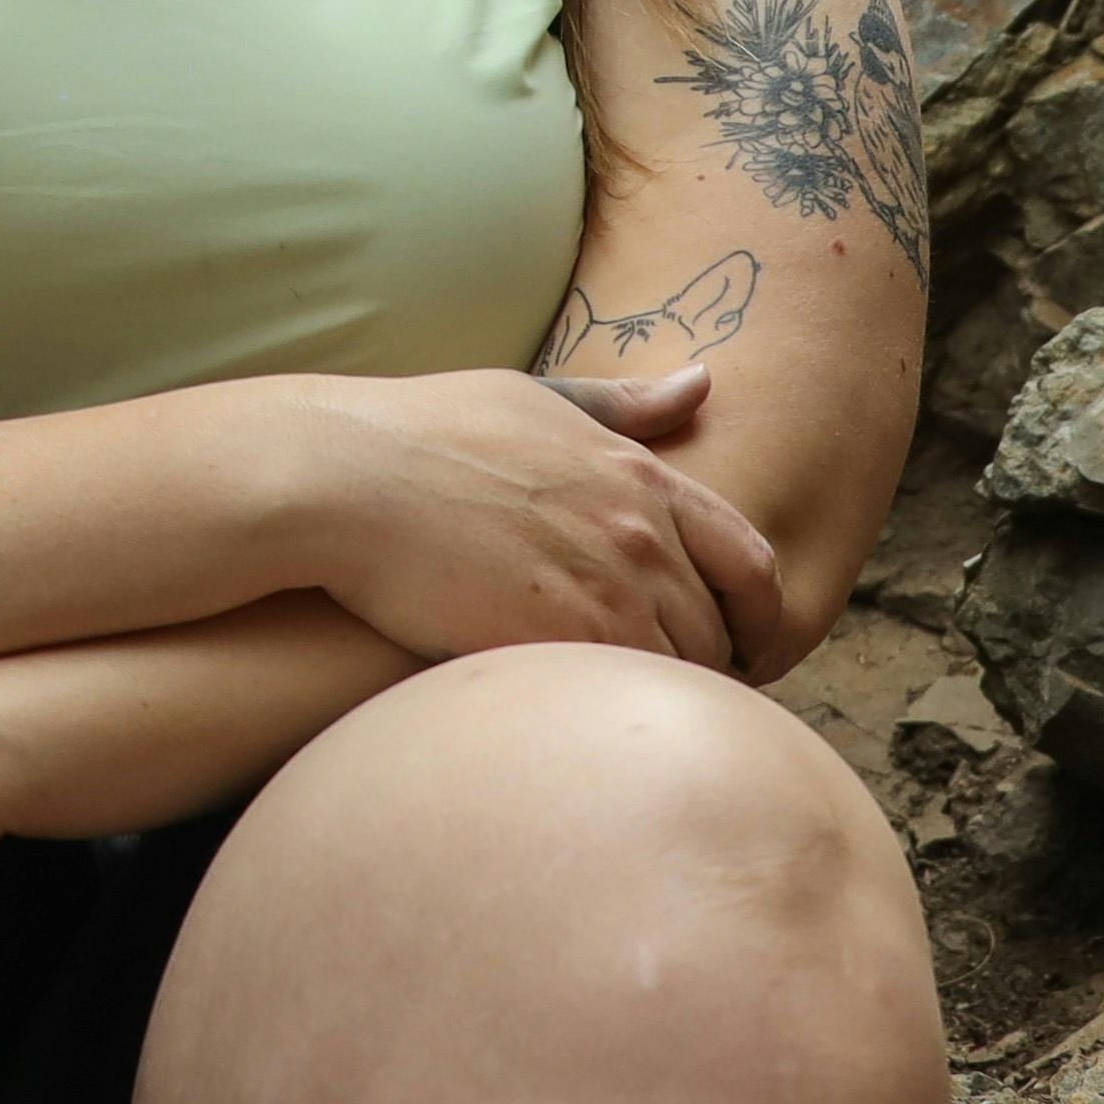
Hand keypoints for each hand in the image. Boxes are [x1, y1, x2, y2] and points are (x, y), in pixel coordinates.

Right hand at [278, 366, 786, 678]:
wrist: (345, 478)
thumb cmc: (425, 430)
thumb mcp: (537, 398)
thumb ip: (625, 404)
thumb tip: (703, 382)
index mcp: (643, 477)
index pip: (751, 561)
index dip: (758, 615)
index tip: (743, 642)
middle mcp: (641, 537)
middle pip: (718, 632)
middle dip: (708, 667)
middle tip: (674, 692)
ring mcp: (604, 592)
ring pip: (675, 673)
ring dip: (658, 695)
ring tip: (625, 715)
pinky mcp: (555, 643)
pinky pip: (617, 697)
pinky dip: (612, 713)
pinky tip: (584, 721)